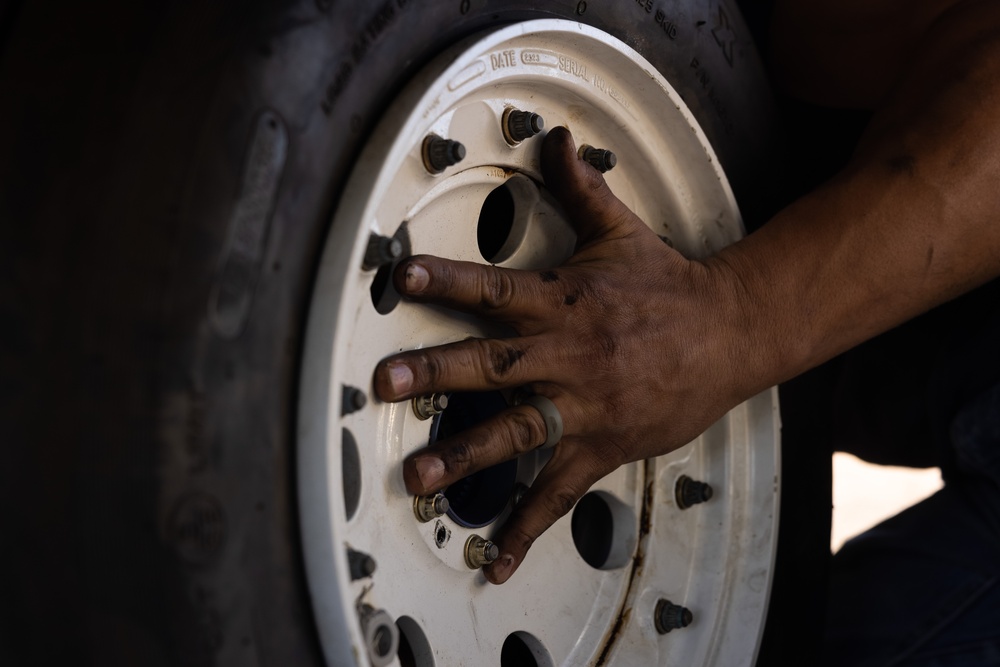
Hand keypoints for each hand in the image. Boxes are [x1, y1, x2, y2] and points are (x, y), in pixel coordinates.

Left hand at [374, 127, 752, 583]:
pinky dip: (526, 529)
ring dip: (468, 455)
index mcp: (565, 304)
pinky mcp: (602, 447)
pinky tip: (495, 560)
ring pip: (518, 432)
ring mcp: (585, 407)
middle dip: (437, 372)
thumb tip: (555, 138)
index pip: (497, 289)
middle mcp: (569, 356)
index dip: (449, 281)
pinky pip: (559, 494)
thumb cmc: (669, 287)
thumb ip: (579, 188)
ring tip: (420, 477)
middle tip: (386, 381)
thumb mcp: (621, 232)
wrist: (731, 334)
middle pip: (495, 364)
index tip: (402, 277)